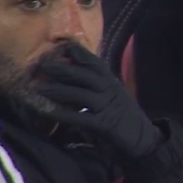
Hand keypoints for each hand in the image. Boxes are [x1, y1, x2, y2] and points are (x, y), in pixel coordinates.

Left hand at [35, 43, 163, 158]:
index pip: (95, 63)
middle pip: (86, 76)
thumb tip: (73, 73)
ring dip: (60, 91)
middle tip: (44, 64)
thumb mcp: (114, 94)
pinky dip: (64, 114)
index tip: (62, 45)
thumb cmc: (124, 115)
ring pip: (81, 95)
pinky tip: (48, 112)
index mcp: (112, 82)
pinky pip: (81, 118)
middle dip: (65, 69)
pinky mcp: (105, 125)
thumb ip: (97, 84)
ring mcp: (108, 107)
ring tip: (39, 88)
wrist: (143, 138)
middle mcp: (110, 90)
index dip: (79, 53)